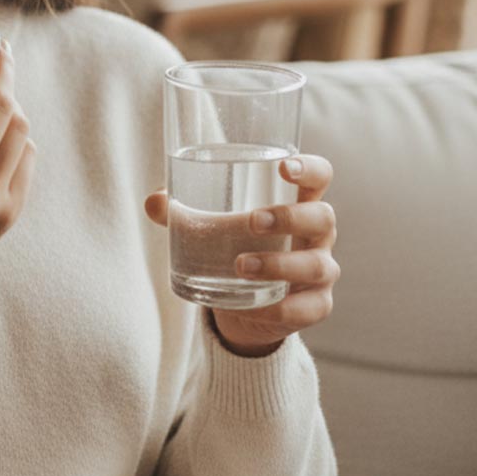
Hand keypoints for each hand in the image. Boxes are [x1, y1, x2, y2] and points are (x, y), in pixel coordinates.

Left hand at [143, 154, 339, 356]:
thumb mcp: (211, 229)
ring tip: (240, 265)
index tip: (284, 167)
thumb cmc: (235, 248)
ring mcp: (321, 270)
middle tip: (251, 222)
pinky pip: (311, 308)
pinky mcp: (316, 305)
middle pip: (323, 217)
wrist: (248, 307)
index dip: (309, 168)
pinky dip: (284, 308)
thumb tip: (154, 202)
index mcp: (297, 203)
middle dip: (289, 218)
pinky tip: (259, 306)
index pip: (319, 177)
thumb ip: (183, 214)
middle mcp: (317, 235)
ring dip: (279, 264)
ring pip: (317, 265)